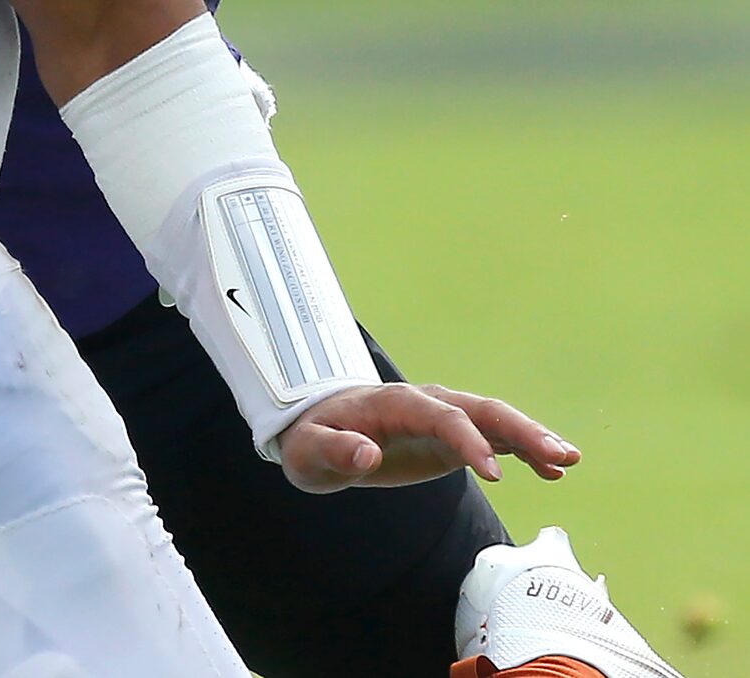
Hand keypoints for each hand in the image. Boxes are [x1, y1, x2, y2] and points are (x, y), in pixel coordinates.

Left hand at [277, 381, 581, 493]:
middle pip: (480, 410)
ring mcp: (442, 418)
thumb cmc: (311, 441)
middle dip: (521, 431)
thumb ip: (333, 451)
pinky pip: (494, 438)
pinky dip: (524, 450)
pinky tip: (554, 470)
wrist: (316, 432)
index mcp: (395, 403)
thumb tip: (364, 454)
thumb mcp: (309, 452)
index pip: (442, 416)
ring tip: (569, 461)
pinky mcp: (451, 437)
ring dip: (532, 438)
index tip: (493, 474)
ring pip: (495, 421)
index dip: (469, 441)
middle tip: (560, 456)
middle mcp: (426, 404)